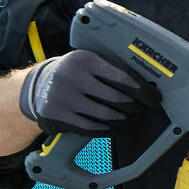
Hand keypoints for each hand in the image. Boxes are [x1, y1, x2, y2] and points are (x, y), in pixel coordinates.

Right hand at [17, 50, 158, 135]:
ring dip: (122, 119)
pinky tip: (115, 127)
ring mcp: (62, 96)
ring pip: (104, 114)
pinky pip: (89, 126)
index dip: (140, 89)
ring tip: (131, 117)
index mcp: (83, 59)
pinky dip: (107, 129)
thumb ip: (110, 68)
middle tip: (144, 108)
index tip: (151, 95)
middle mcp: (71, 76)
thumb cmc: (73, 73)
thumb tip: (144, 85)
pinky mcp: (56, 114)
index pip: (120, 76)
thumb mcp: (88, 61)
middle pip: (115, 97)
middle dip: (135, 106)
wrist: (38, 84)